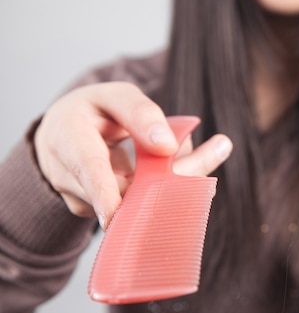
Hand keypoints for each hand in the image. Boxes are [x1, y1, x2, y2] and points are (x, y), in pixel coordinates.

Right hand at [34, 82, 231, 228]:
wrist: (64, 135)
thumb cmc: (94, 112)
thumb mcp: (116, 98)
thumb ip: (140, 114)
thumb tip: (168, 146)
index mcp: (68, 137)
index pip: (88, 168)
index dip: (105, 193)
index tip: (120, 214)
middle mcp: (69, 176)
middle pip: (127, 191)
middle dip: (173, 179)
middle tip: (220, 147)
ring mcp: (84, 200)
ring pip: (139, 202)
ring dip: (178, 182)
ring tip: (214, 147)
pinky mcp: (101, 214)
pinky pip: (139, 206)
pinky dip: (166, 190)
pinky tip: (181, 169)